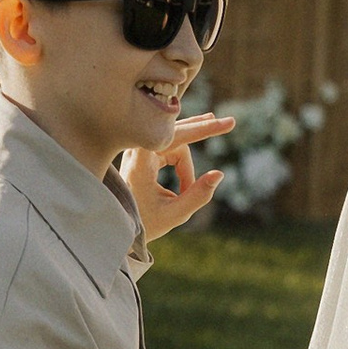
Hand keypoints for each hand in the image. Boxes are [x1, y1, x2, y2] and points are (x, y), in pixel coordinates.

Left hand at [127, 111, 230, 239]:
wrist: (118, 225)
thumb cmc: (144, 222)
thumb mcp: (174, 214)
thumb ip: (198, 196)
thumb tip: (219, 174)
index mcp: (141, 164)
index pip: (175, 137)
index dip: (201, 130)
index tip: (224, 124)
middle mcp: (137, 152)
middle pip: (175, 133)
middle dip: (202, 128)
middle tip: (229, 123)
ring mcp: (138, 152)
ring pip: (173, 142)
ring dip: (190, 156)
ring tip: (216, 127)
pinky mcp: (141, 155)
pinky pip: (167, 146)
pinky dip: (183, 154)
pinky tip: (197, 135)